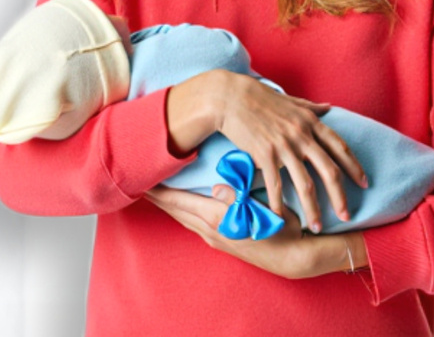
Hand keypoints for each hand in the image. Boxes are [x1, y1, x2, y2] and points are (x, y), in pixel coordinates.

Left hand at [145, 184, 314, 278]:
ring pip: (184, 218)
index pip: (178, 201)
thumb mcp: (260, 209)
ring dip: (169, 206)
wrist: (290, 257)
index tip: (142, 178)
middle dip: (158, 197)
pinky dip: (183, 212)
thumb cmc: (280, 228)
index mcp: (216, 218)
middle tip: (142, 182)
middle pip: (176, 210)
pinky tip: (184, 208)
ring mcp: (215, 238)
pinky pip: (194, 223)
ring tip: (158, 194)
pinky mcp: (222, 241)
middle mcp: (210, 229)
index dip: (159, 190)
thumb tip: (216, 186)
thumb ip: (236, 197)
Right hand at [168, 70, 367, 233]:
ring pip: (305, 184)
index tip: (364, 183)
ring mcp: (284, 146)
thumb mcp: (293, 101)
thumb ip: (312, 107)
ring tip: (317, 227)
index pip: (340, 148)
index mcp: (312, 122)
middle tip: (347, 216)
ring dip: (313, 209)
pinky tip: (282, 218)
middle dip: (340, 196)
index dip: (354, 167)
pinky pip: (276, 185)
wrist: (231, 97)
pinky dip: (279, 204)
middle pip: (329, 171)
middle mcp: (302, 135)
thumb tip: (329, 107)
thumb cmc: (262, 98)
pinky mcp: (265, 155)